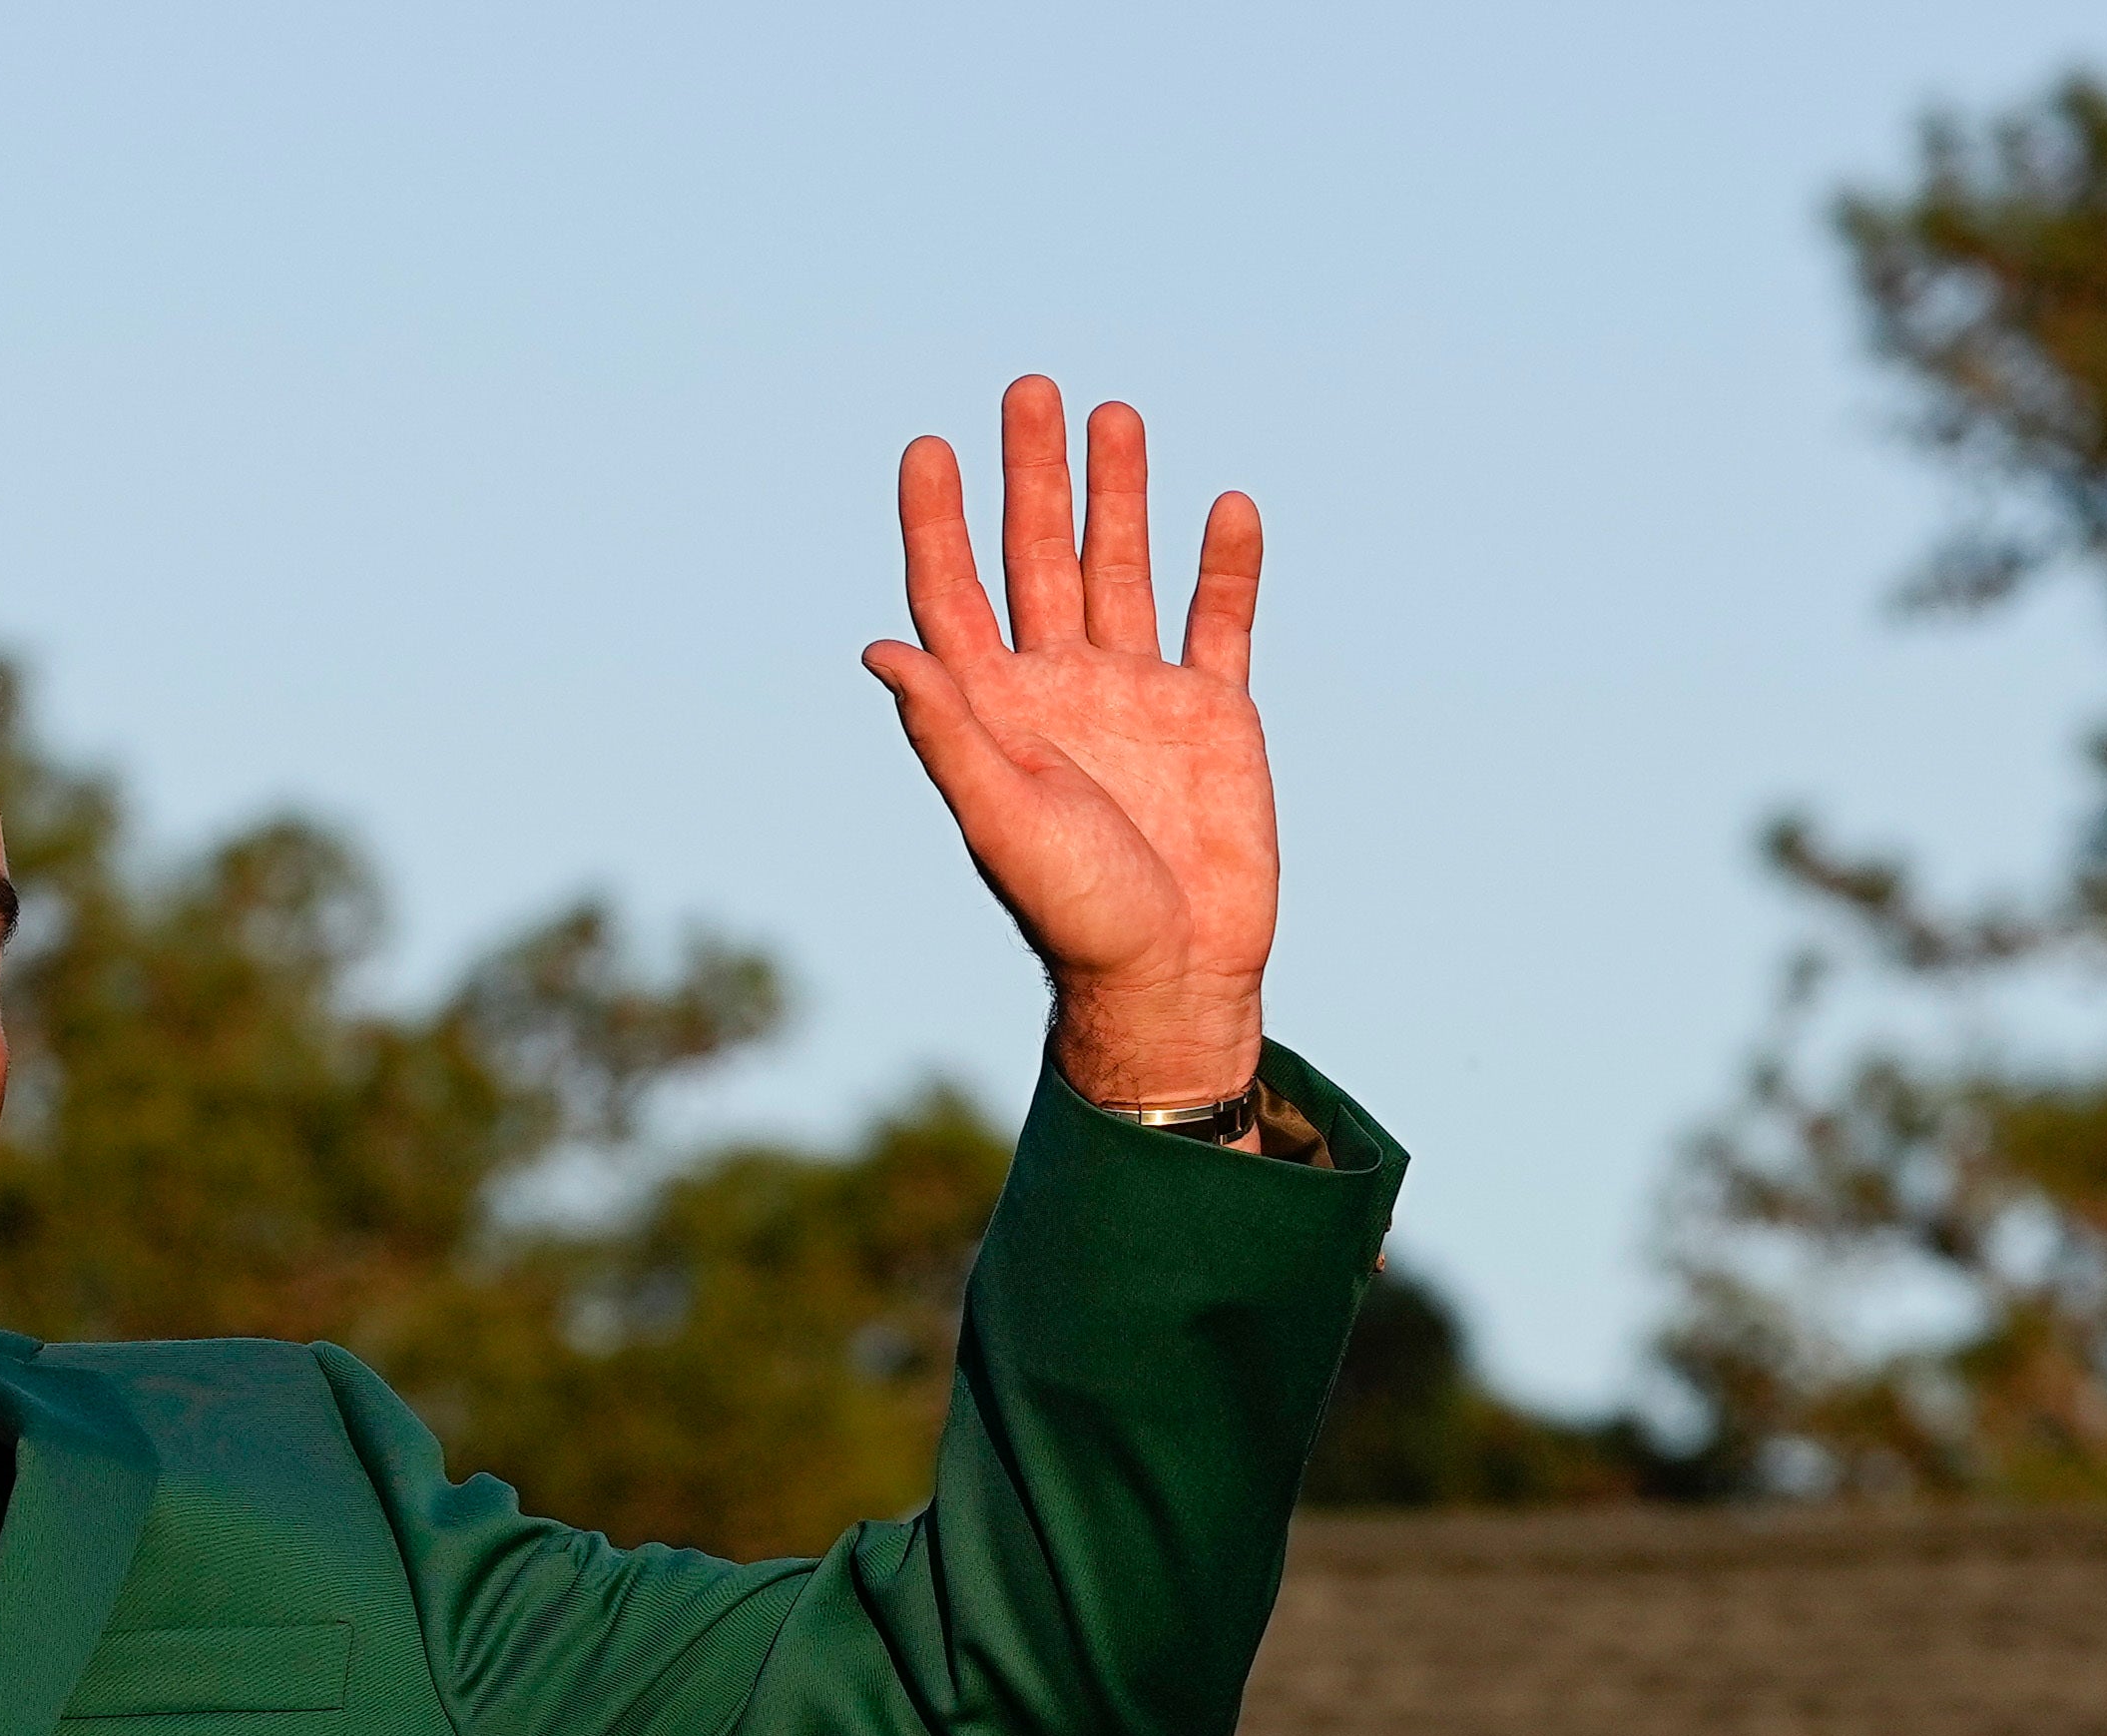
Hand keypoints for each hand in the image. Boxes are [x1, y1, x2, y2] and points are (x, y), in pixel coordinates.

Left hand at [867, 376, 1275, 1114]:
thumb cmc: (1076, 913)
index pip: (955, 595)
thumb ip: (947, 733)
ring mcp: (1138, 697)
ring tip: (1114, 414)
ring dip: (1118, 496)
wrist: (1173, 977)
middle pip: (1038, 559)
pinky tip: (1225, 506)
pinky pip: (1221, 624)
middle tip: (1028, 387)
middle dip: (1032, 476)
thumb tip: (880, 649)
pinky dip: (1226, 567)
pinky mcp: (1214, 717)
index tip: (928, 448)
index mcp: (997, 712)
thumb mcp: (1001, 819)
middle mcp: (1061, 690)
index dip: (938, 522)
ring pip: (1124, 571)